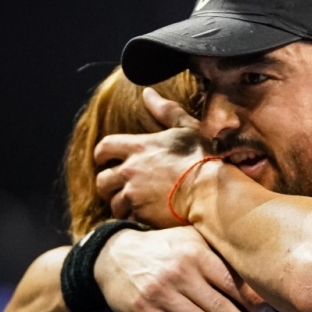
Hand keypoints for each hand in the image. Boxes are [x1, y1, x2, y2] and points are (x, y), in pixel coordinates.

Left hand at [94, 89, 207, 225]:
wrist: (210, 191)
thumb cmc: (202, 158)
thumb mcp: (186, 128)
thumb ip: (165, 110)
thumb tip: (148, 93)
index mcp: (137, 147)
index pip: (104, 148)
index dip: (102, 155)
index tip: (107, 160)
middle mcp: (130, 171)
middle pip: (102, 180)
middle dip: (108, 183)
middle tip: (120, 186)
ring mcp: (133, 195)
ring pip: (113, 202)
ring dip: (120, 203)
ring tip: (135, 204)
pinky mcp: (141, 215)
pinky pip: (128, 219)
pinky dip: (133, 218)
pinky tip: (146, 216)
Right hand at [95, 227, 276, 311]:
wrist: (114, 253)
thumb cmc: (163, 247)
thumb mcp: (191, 240)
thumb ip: (218, 253)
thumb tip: (253, 272)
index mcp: (198, 254)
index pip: (231, 282)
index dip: (252, 302)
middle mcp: (182, 273)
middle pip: (219, 306)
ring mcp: (162, 293)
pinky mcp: (144, 310)